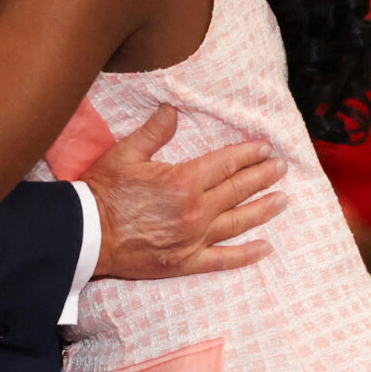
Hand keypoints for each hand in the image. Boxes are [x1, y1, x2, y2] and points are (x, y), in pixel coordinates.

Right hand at [84, 107, 287, 279]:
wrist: (87, 234)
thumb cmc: (104, 192)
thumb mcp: (126, 154)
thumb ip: (154, 132)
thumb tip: (172, 109)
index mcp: (183, 181)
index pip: (226, 164)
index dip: (248, 154)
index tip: (265, 149)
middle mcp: (195, 211)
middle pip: (238, 190)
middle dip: (262, 177)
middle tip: (281, 168)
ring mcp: (193, 239)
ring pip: (237, 222)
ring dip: (263, 209)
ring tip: (283, 200)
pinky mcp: (185, 262)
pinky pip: (223, 260)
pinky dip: (246, 255)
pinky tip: (265, 249)